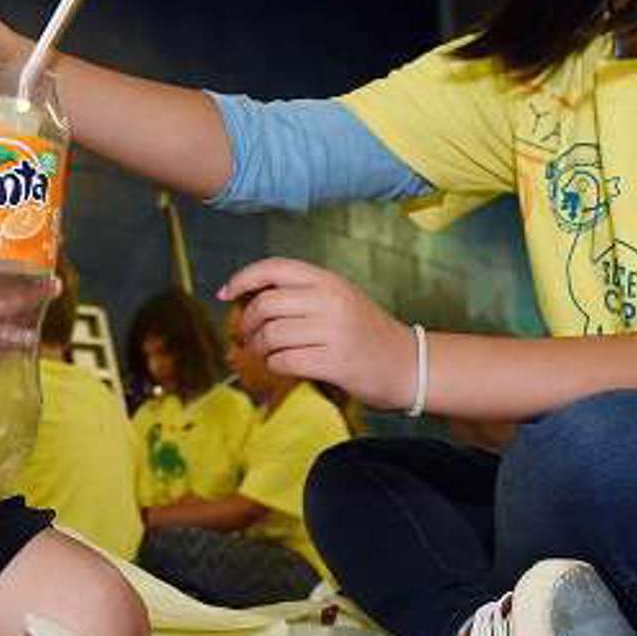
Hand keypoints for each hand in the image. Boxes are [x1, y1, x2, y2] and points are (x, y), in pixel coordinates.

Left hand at [220, 258, 416, 409]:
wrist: (410, 365)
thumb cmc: (368, 333)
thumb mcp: (340, 299)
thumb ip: (302, 294)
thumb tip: (250, 298)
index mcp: (329, 280)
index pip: (274, 268)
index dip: (243, 279)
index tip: (226, 293)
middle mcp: (330, 300)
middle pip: (265, 304)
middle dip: (248, 324)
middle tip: (248, 337)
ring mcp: (334, 331)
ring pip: (271, 334)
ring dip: (259, 349)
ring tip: (265, 355)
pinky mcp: (335, 362)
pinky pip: (284, 361)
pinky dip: (275, 366)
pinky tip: (282, 367)